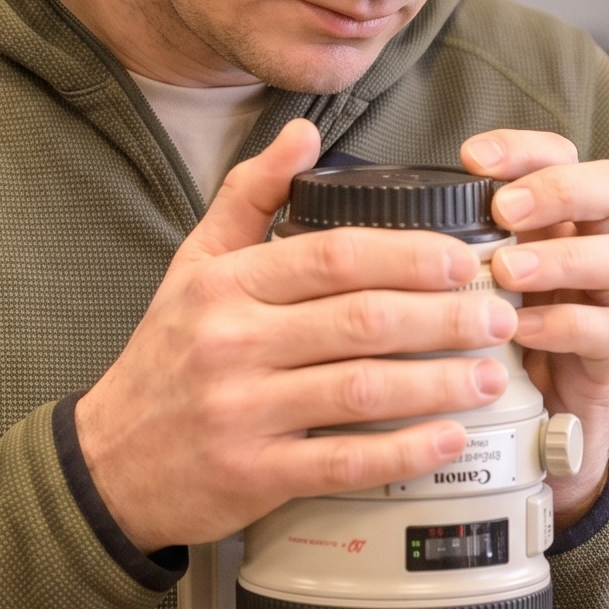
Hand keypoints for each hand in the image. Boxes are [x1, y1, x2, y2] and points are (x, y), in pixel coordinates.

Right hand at [73, 119, 519, 554]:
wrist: (108, 462)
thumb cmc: (166, 359)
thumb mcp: (193, 266)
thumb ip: (249, 196)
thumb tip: (303, 133)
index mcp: (224, 285)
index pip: (331, 257)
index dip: (408, 255)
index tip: (464, 258)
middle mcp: (232, 343)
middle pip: (360, 321)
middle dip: (444, 317)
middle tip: (500, 314)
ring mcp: (243, 412)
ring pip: (362, 390)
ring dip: (439, 382)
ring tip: (493, 374)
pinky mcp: (255, 475)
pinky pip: (345, 461)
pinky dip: (405, 451)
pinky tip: (450, 438)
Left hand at [462, 130, 608, 527]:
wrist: (526, 434)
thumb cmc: (483, 341)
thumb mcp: (460, 282)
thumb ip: (434, 240)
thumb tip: (360, 202)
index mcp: (553, 221)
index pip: (560, 156)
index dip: (525, 148)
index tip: (473, 158)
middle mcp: (590, 251)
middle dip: (562, 187)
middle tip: (504, 209)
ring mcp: (608, 303)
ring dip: (562, 257)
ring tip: (507, 271)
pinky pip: (607, 329)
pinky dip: (563, 325)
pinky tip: (520, 330)